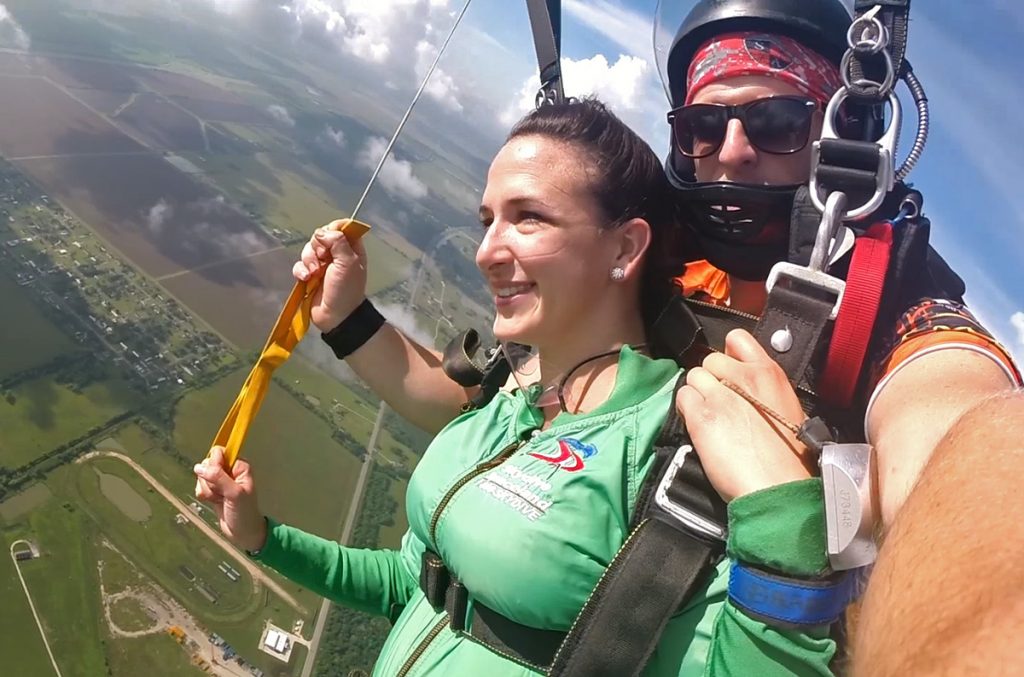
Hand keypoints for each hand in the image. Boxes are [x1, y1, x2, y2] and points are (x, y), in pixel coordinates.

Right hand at [194, 447, 266, 551]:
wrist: (243, 532)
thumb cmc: (244, 512)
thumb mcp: (234, 494)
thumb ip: (218, 478)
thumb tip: (199, 467)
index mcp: (240, 466)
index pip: (219, 453)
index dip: (214, 466)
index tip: (218, 480)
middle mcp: (230, 470)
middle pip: (207, 464)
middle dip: (209, 481)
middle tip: (221, 493)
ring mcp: (221, 480)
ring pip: (202, 476)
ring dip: (207, 490)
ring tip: (220, 499)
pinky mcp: (213, 489)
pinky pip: (200, 486)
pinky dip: (204, 495)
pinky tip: (214, 502)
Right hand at [292, 220, 367, 331]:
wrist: (337, 316)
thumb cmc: (347, 289)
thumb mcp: (348, 263)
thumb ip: (338, 242)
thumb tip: (322, 231)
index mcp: (351, 249)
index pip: (340, 227)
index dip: (332, 230)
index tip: (330, 240)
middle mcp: (336, 254)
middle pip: (320, 237)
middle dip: (317, 247)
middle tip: (323, 260)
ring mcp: (322, 265)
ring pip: (308, 250)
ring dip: (309, 260)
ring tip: (314, 274)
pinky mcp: (309, 276)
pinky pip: (299, 265)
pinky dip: (301, 271)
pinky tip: (306, 280)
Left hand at [676, 329, 813, 501]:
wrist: (777, 486)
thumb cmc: (787, 458)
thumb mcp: (788, 409)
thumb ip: (764, 390)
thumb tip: (747, 388)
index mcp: (768, 373)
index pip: (737, 339)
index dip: (728, 354)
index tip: (727, 370)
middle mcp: (743, 377)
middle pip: (709, 360)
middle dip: (711, 379)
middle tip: (718, 402)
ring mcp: (720, 394)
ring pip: (693, 377)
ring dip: (697, 394)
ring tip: (710, 417)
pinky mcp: (701, 414)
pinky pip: (682, 398)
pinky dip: (686, 410)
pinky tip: (699, 426)